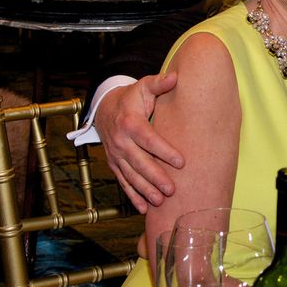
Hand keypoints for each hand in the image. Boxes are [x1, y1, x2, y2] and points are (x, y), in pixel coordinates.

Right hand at [96, 72, 183, 212]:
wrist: (105, 107)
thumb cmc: (132, 97)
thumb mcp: (144, 86)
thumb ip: (159, 83)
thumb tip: (175, 77)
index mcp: (130, 123)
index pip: (149, 140)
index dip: (164, 151)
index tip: (181, 162)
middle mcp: (120, 141)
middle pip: (139, 162)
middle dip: (155, 177)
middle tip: (171, 190)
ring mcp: (116, 155)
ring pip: (131, 176)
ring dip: (144, 190)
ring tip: (159, 201)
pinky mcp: (114, 164)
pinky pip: (123, 182)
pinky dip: (132, 195)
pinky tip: (143, 208)